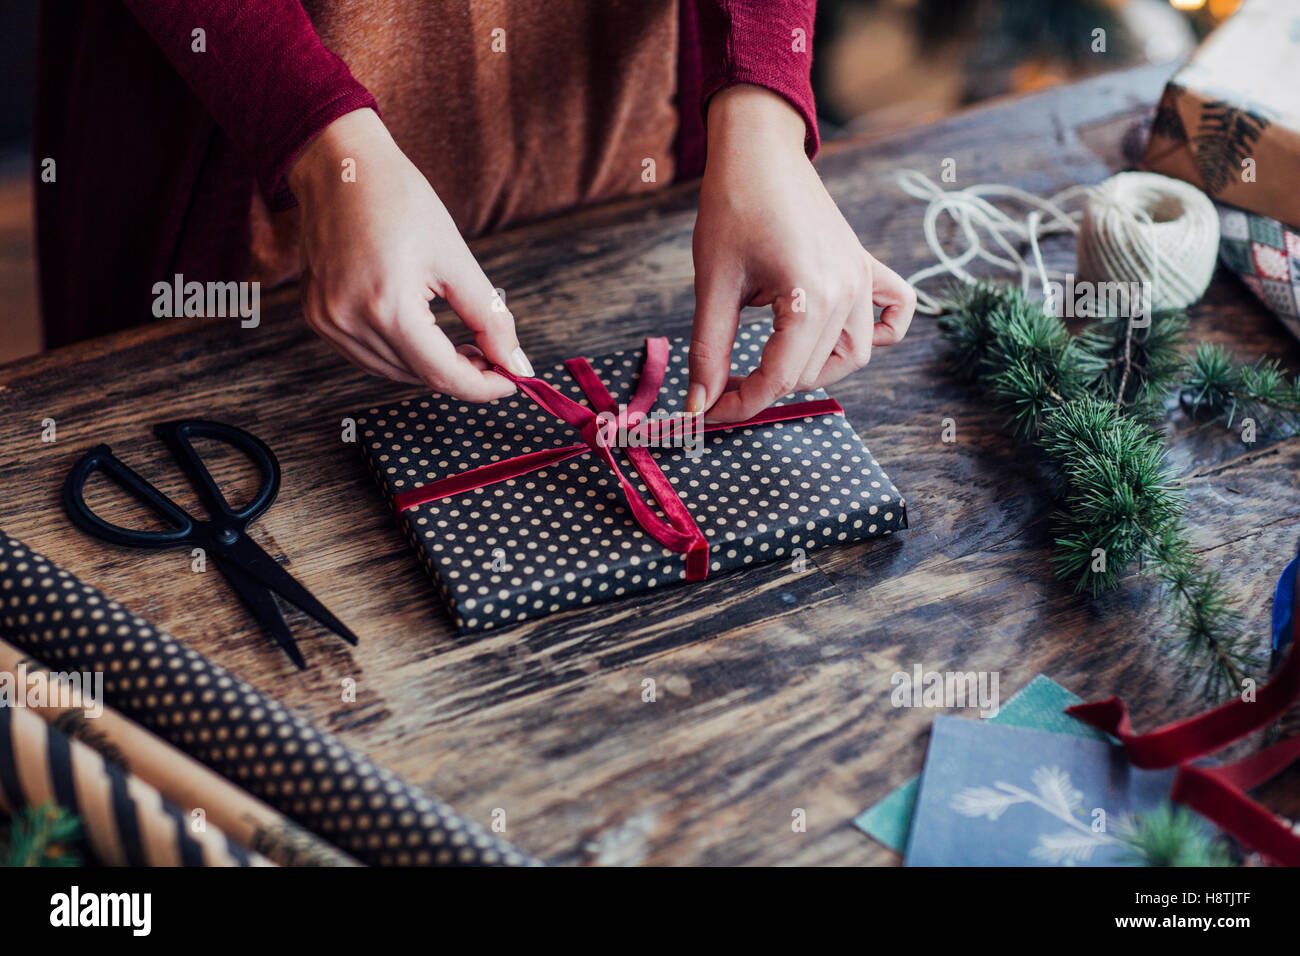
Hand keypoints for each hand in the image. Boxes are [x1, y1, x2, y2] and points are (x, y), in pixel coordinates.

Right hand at [289, 109, 532, 399]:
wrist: (341, 165)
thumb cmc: (399, 199)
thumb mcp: (456, 258)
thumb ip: (488, 317)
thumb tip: (515, 363)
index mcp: (386, 306)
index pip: (442, 374)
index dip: (482, 386)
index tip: (512, 381)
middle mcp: (349, 321)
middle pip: (419, 376)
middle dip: (462, 375)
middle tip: (495, 357)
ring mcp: (327, 321)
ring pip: (394, 372)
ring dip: (432, 368)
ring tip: (466, 347)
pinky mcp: (318, 316)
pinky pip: (368, 356)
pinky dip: (402, 356)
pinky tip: (426, 337)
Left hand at [688, 85, 915, 421]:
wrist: (757, 149)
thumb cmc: (731, 206)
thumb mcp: (712, 283)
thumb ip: (709, 351)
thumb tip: (699, 405)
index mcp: (809, 297)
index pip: (779, 379)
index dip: (739, 404)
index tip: (707, 412)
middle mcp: (847, 292)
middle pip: (811, 374)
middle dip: (765, 387)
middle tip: (723, 382)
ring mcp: (862, 278)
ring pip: (853, 356)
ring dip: (813, 369)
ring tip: (770, 359)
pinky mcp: (865, 265)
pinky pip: (894, 312)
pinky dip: (878, 332)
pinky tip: (838, 334)